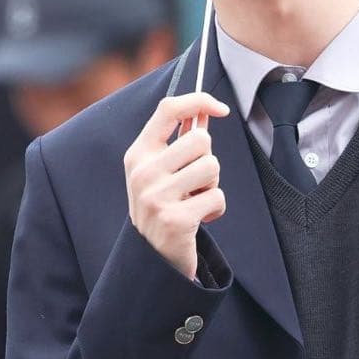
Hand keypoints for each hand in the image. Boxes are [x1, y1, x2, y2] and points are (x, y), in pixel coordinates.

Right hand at [124, 91, 230, 280]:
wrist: (152, 258)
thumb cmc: (162, 206)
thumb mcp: (162, 171)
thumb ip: (181, 141)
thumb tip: (206, 111)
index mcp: (138, 154)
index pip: (168, 109)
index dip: (199, 101)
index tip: (221, 109)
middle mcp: (143, 172)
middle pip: (201, 139)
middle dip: (208, 160)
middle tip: (195, 181)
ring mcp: (156, 196)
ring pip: (212, 166)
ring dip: (212, 185)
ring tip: (194, 199)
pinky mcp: (175, 219)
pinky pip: (217, 197)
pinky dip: (215, 209)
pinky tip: (199, 219)